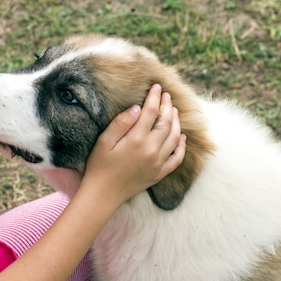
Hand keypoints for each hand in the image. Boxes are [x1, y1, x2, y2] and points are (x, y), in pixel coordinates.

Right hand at [81, 84, 185, 207]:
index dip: (155, 97)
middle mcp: (152, 150)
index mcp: (137, 140)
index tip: (156, 86)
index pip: (151, 112)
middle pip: (166, 122)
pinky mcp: (160, 173)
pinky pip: (177, 158)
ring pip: (175, 137)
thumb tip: (138, 108)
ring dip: (176, 122)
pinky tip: (182, 137)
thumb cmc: (99, 166)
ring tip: (173, 110)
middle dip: (167, 106)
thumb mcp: (104, 141)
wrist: (103, 194)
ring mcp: (158, 163)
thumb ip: (121, 123)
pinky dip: (182, 146)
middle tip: (166, 95)